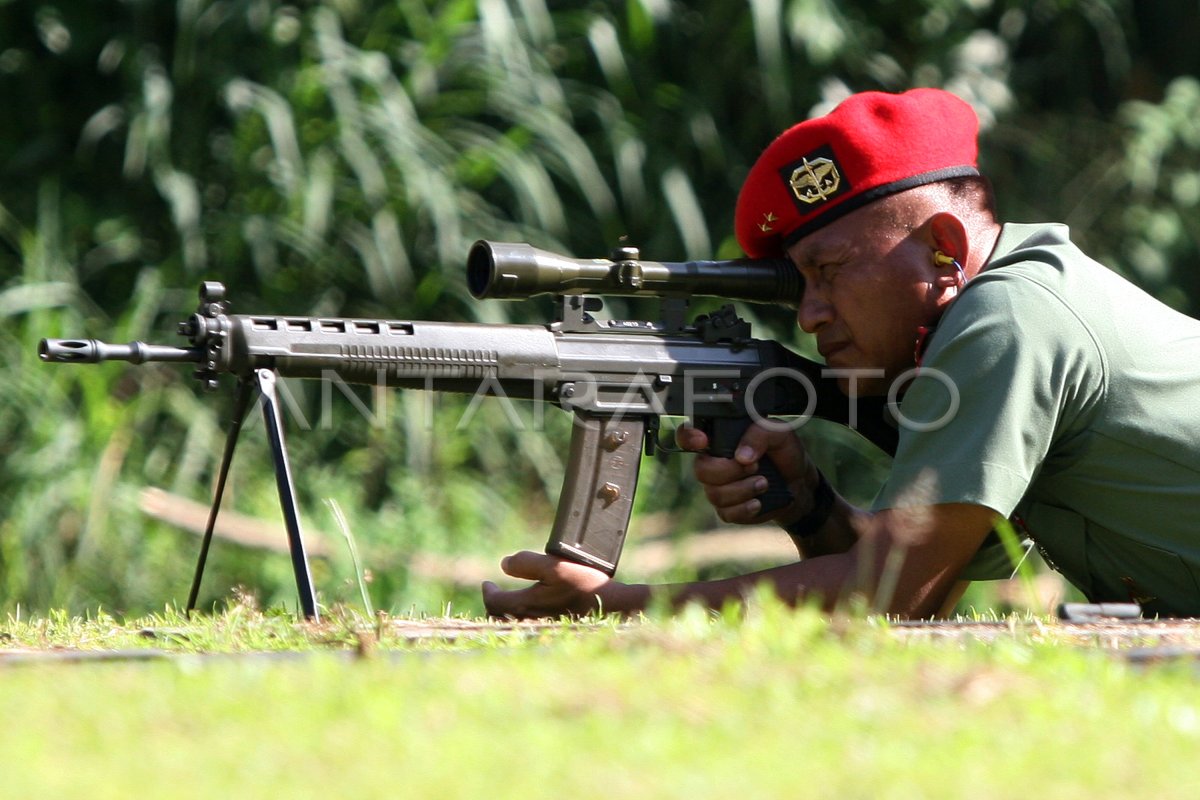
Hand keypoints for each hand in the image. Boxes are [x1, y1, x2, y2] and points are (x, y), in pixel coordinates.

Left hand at [482, 551, 629, 618]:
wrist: (614, 607)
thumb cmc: (585, 585)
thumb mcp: (556, 567)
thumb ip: (527, 563)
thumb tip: (503, 564)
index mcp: (526, 605)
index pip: (494, 602)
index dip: (488, 592)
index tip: (487, 584)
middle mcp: (530, 621)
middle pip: (499, 619)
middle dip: (493, 606)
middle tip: (494, 595)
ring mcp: (542, 630)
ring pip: (513, 626)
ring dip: (506, 615)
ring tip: (508, 604)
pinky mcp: (554, 632)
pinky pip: (527, 630)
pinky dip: (521, 622)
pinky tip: (530, 613)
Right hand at [676, 421, 814, 524]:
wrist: (799, 483)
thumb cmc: (785, 453)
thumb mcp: (779, 433)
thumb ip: (760, 434)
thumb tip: (742, 456)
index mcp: (720, 439)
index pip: (688, 435)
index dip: (688, 437)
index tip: (703, 441)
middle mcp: (713, 462)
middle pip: (701, 470)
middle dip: (729, 470)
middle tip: (754, 466)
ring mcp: (718, 487)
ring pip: (714, 493)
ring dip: (742, 489)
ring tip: (764, 483)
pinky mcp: (727, 509)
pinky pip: (725, 513)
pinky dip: (745, 508)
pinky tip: (758, 502)